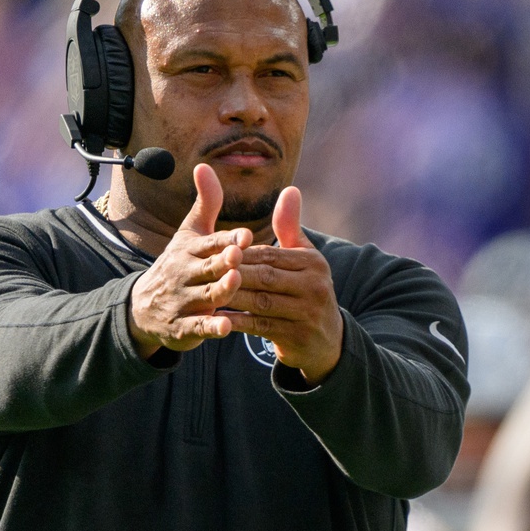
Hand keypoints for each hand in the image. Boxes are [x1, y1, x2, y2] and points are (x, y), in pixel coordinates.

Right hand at [128, 163, 247, 357]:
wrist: (143, 307)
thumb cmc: (177, 264)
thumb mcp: (188, 233)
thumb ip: (205, 204)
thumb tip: (204, 166)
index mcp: (189, 250)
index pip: (210, 242)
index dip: (227, 240)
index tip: (245, 236)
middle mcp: (185, 274)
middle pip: (207, 268)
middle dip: (221, 262)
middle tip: (238, 255)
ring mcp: (183, 301)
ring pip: (205, 296)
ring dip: (220, 290)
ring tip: (234, 282)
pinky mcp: (183, 327)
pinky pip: (198, 327)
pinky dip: (210, 327)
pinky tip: (226, 326)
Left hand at [219, 185, 343, 383]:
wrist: (326, 341)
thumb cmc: (307, 291)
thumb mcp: (303, 258)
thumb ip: (290, 226)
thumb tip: (290, 189)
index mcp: (313, 263)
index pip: (269, 254)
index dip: (240, 253)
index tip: (213, 252)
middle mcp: (315, 287)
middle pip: (264, 277)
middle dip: (233, 274)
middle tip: (203, 272)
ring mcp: (307, 314)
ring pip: (261, 302)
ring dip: (232, 298)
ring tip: (206, 293)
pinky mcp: (297, 337)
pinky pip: (261, 327)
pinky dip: (238, 322)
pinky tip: (218, 318)